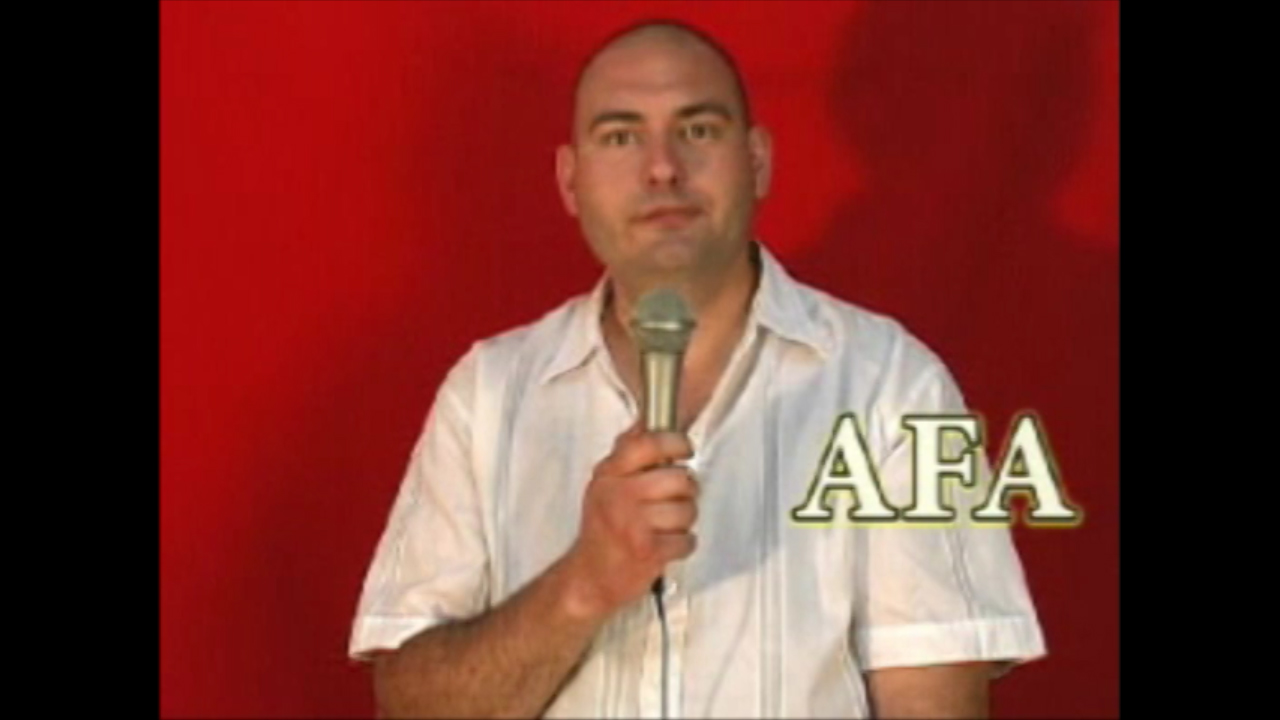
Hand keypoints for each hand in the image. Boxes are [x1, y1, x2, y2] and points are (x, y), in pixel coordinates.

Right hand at [561, 425, 697, 619]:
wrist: (589, 577)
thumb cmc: (602, 529)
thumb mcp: (605, 484)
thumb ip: (627, 455)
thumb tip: (648, 421)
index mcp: (608, 475)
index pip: (648, 443)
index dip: (675, 442)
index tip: (684, 448)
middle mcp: (619, 495)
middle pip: (678, 478)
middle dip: (686, 490)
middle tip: (675, 498)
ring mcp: (633, 524)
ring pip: (687, 510)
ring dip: (684, 521)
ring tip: (667, 526)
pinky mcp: (648, 551)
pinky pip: (687, 539)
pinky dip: (682, 545)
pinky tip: (665, 546)